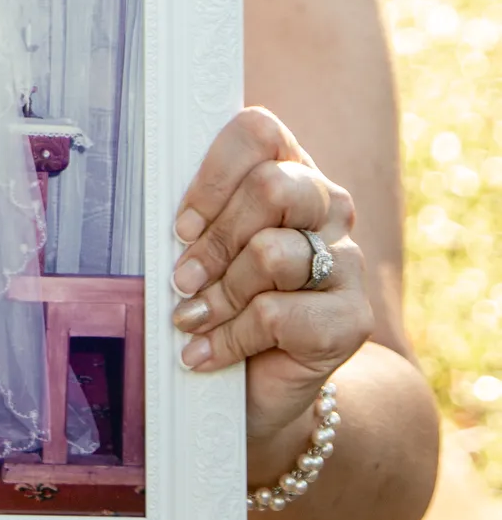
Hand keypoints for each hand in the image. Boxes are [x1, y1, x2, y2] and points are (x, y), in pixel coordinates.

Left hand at [170, 108, 372, 481]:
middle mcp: (328, 206)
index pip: (260, 133)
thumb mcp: (204, 249)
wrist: (259, 386)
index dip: (214, 174)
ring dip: (219, 294)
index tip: (181, 224)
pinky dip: (231, 337)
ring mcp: (347, 261)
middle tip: (181, 278)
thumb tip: (166, 218)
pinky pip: (278, 315)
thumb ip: (197, 219)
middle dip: (215, 239)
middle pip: (272, 188)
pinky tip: (209, 352)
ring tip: (192, 318)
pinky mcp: (353, 318)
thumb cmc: (223, 301)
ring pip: (272, 254)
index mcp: (289, 169)